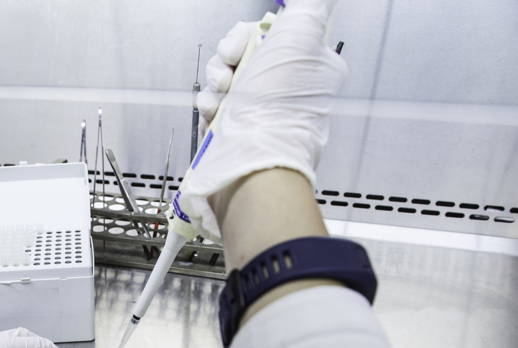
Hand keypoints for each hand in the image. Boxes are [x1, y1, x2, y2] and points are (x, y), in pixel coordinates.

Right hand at [182, 0, 346, 240]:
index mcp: (302, 67)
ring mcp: (255, 113)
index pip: (266, 36)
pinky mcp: (233, 132)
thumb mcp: (303, 34)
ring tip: (220, 101)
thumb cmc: (279, 107)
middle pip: (239, 58)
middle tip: (228, 74)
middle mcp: (280, 91)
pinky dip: (208, 110)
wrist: (254, 161)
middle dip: (224, 62)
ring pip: (221, 82)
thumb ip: (308, 6)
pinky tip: (214, 117)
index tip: (239, 45)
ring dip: (214, 86)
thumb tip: (309, 0)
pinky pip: (211, 109)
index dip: (245, 37)